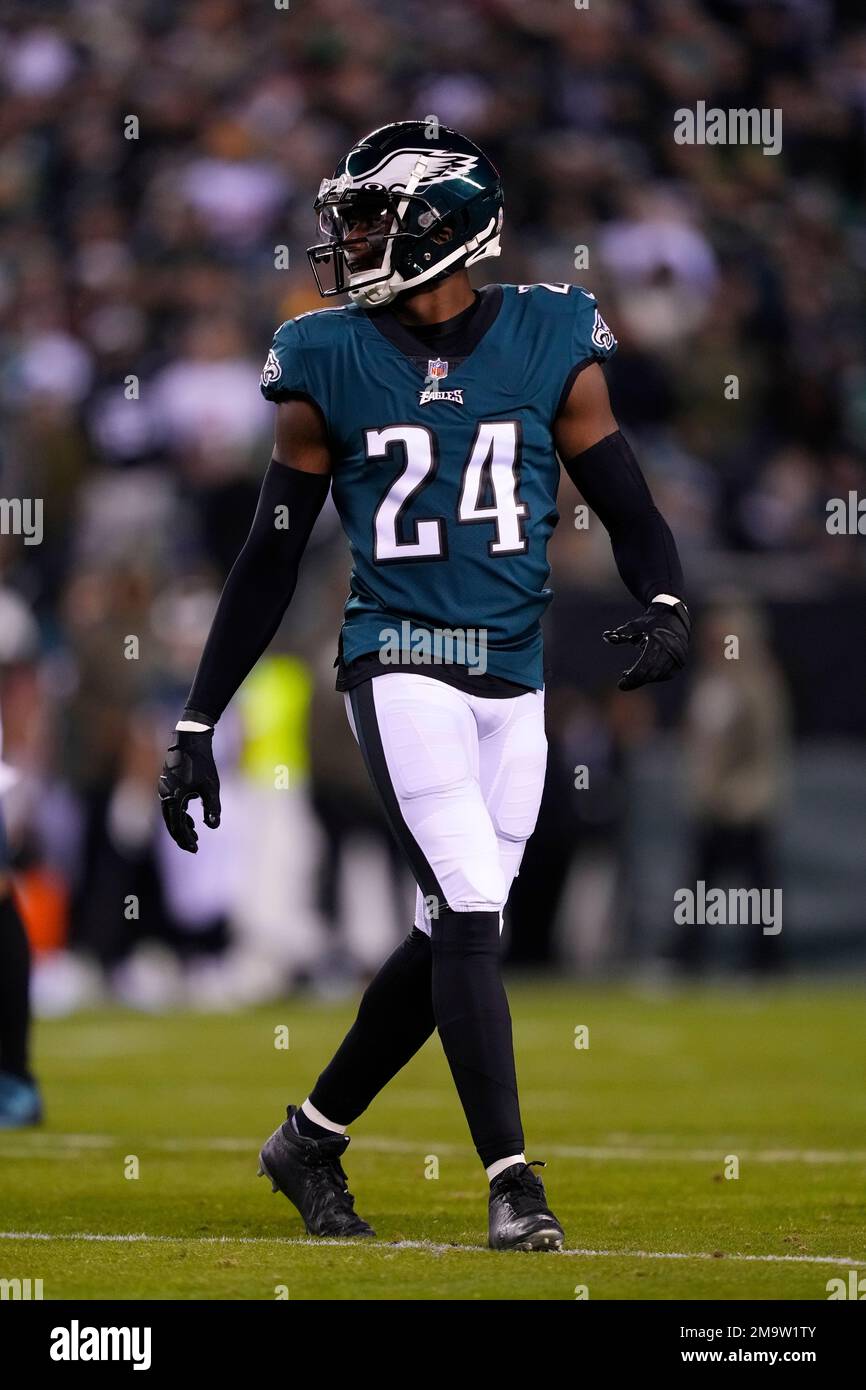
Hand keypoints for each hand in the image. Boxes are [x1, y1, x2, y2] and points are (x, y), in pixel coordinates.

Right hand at [158, 728, 220, 852]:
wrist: (191, 739)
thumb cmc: (202, 762)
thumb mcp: (211, 787)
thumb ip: (212, 808)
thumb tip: (213, 826)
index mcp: (173, 797)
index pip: (177, 826)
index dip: (186, 839)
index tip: (196, 849)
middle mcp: (165, 795)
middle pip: (171, 823)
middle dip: (182, 836)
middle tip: (194, 847)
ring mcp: (164, 789)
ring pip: (171, 814)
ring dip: (182, 825)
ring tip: (195, 834)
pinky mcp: (168, 784)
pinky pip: (172, 805)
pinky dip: (180, 814)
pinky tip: (191, 819)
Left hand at [603, 600, 689, 691]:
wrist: (673, 616)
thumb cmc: (651, 621)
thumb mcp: (636, 624)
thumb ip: (622, 632)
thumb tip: (606, 636)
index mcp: (658, 641)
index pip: (644, 665)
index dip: (632, 677)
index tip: (620, 683)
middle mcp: (669, 650)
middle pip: (651, 673)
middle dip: (636, 681)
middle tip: (623, 685)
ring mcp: (677, 657)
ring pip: (658, 675)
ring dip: (644, 679)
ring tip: (630, 677)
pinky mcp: (680, 662)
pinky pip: (665, 675)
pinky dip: (653, 677)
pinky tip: (643, 675)